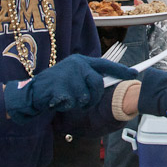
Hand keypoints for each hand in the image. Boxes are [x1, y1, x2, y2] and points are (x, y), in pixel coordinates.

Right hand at [3, 54, 136, 123]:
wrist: (32, 92)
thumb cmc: (56, 85)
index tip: (134, 74)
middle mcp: (76, 65)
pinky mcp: (60, 88)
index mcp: (81, 61)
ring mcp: (68, 75)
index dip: (121, 70)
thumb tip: (111, 82)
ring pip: (86, 97)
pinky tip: (58, 101)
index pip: (106, 65)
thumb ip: (89, 77)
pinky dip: (67, 106)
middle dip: (93, 97)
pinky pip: (73, 103)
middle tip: (83, 101)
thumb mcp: (73, 75)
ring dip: (78, 103)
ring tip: (66, 97)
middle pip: (98, 84)